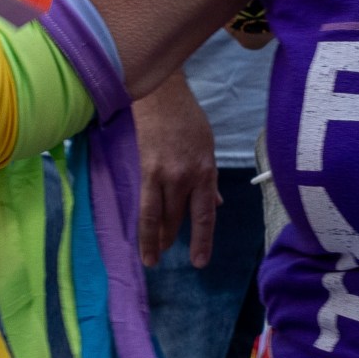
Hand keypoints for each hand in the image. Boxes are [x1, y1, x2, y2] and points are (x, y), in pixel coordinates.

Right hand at [134, 74, 217, 262]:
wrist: (162, 96)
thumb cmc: (187, 119)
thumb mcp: (207, 148)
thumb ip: (209, 180)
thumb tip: (216, 204)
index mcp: (206, 172)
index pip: (205, 214)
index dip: (203, 240)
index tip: (200, 261)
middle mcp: (187, 178)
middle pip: (179, 218)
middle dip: (172, 239)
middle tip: (167, 254)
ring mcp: (165, 175)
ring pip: (160, 217)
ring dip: (156, 239)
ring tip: (152, 255)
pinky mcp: (146, 170)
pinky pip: (145, 205)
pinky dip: (145, 224)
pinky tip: (142, 236)